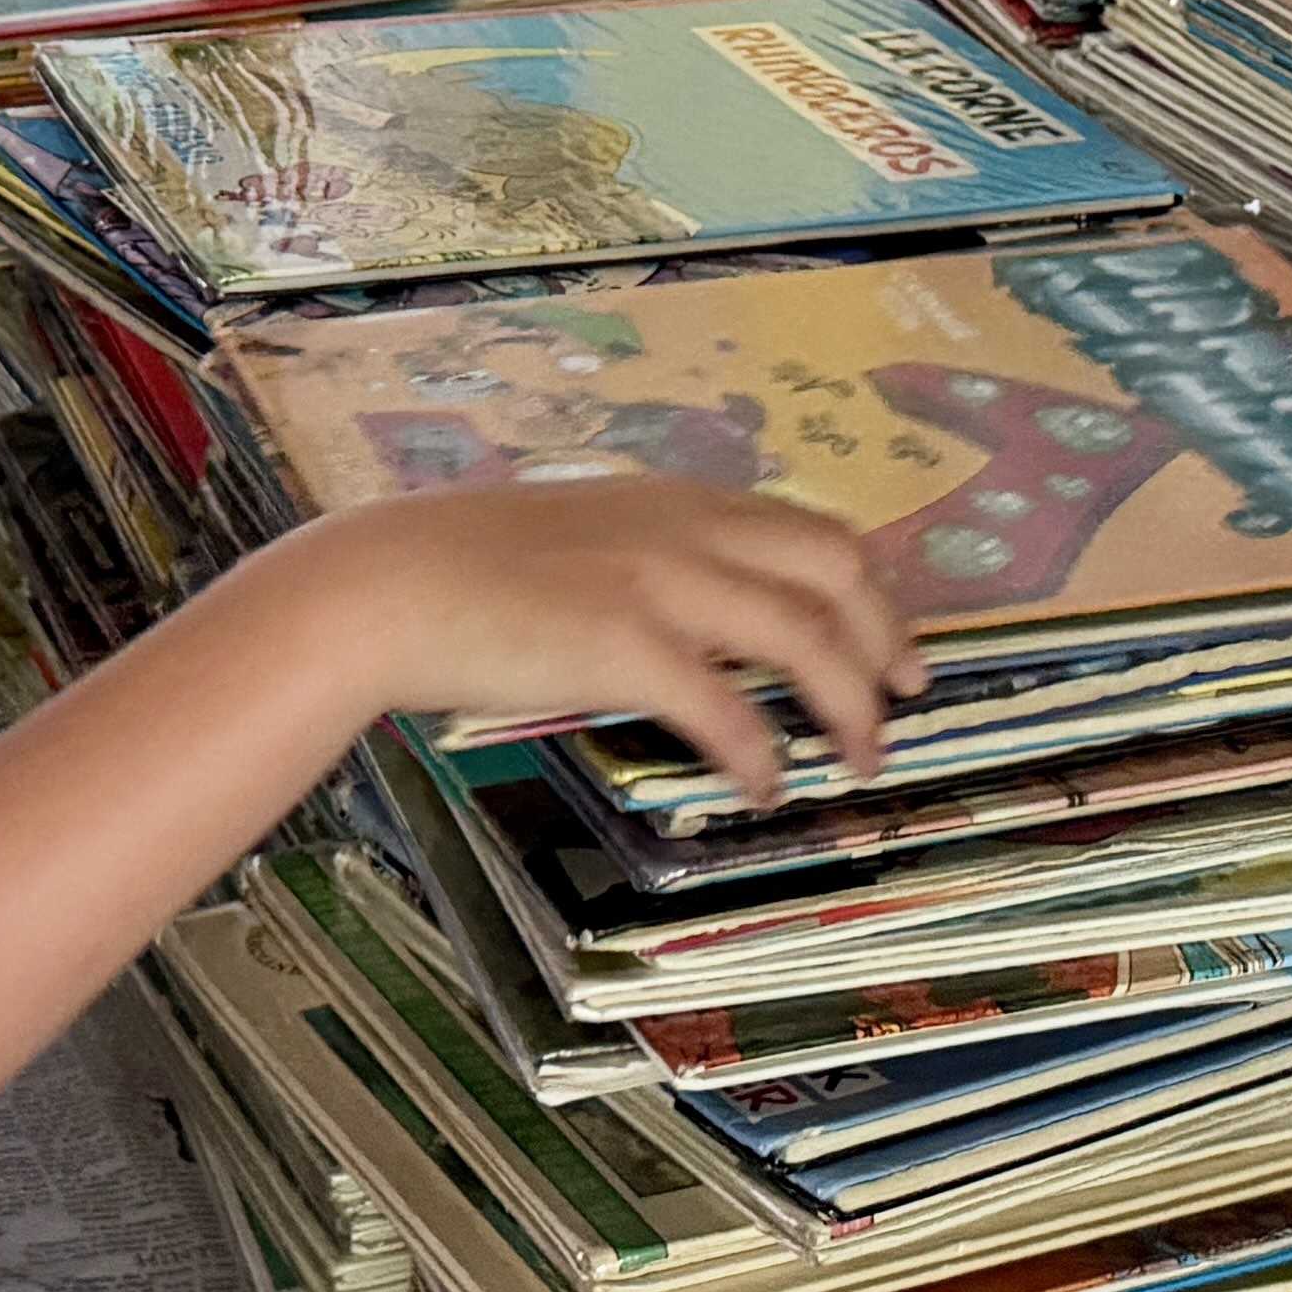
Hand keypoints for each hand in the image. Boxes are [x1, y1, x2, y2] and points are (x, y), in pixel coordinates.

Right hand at [273, 477, 926, 806]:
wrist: (388, 584)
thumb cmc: (463, 569)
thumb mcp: (579, 535)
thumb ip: (645, 558)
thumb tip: (692, 613)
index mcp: (677, 502)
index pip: (812, 532)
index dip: (870, 593)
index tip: (894, 647)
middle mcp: (686, 530)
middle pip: (836, 573)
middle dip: (886, 642)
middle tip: (902, 704)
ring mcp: (660, 582)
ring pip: (804, 637)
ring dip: (847, 707)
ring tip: (856, 761)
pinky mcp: (625, 645)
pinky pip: (728, 710)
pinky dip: (761, 755)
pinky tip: (763, 789)